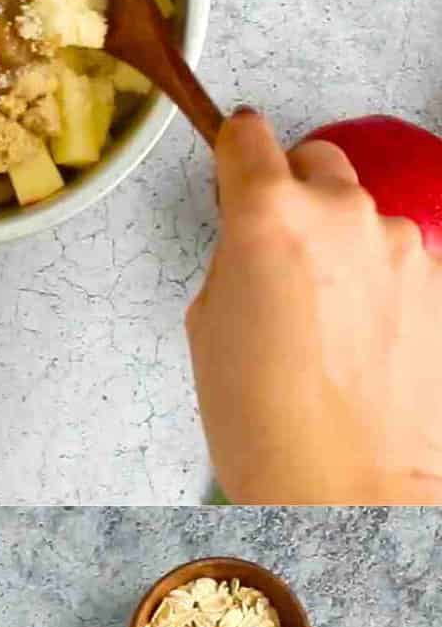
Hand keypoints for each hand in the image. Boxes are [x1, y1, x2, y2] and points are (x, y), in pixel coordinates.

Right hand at [186, 109, 441, 503]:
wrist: (348, 489)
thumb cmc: (265, 424)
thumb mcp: (209, 326)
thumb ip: (236, 258)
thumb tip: (256, 242)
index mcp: (270, 214)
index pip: (248, 136)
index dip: (236, 152)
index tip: (236, 163)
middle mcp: (343, 213)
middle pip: (316, 163)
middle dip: (295, 197)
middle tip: (279, 260)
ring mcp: (403, 246)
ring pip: (363, 219)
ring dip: (344, 248)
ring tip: (327, 324)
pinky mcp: (441, 284)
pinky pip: (401, 265)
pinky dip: (382, 288)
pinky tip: (365, 345)